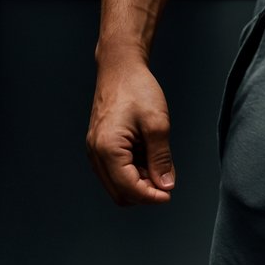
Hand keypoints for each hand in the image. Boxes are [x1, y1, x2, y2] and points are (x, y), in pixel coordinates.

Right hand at [86, 58, 176, 205]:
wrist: (120, 67)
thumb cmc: (137, 89)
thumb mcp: (157, 124)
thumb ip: (161, 158)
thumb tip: (166, 185)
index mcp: (107, 149)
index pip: (129, 189)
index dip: (151, 196)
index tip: (169, 194)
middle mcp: (96, 154)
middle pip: (120, 193)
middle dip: (144, 191)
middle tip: (165, 177)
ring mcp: (95, 150)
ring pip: (117, 184)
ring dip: (139, 181)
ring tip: (158, 160)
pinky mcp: (99, 146)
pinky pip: (114, 170)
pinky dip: (132, 170)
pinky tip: (147, 155)